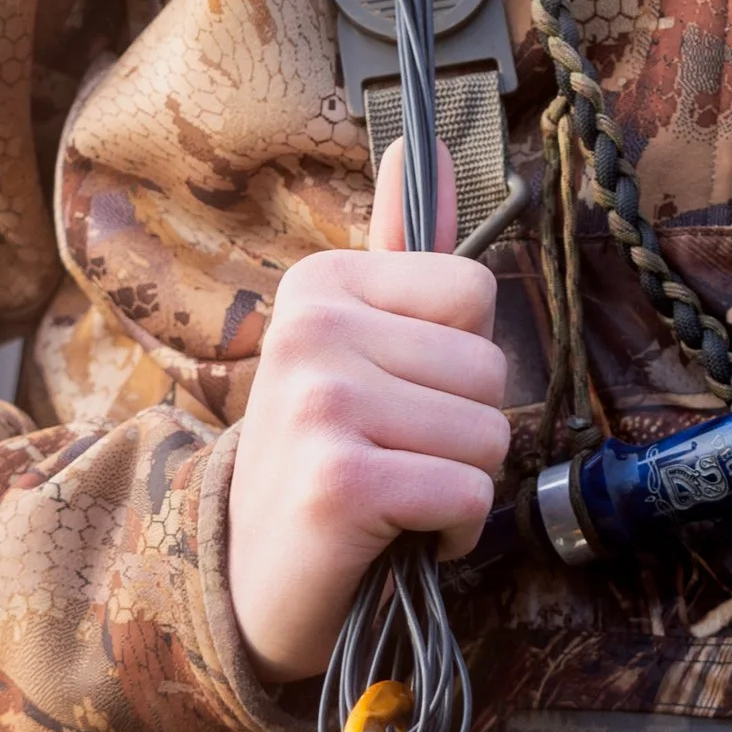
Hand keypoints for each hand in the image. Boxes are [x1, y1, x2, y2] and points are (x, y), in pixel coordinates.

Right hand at [226, 147, 509, 681]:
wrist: (243, 579)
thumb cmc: (316, 459)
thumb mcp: (346, 346)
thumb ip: (393, 254)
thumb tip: (418, 153)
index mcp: (320, 284)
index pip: (474, 292)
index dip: (459, 362)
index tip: (399, 395)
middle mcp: (313, 330)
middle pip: (488, 368)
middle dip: (464, 430)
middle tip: (393, 457)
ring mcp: (322, 403)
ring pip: (488, 436)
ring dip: (460, 485)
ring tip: (395, 495)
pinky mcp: (340, 481)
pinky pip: (468, 495)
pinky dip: (454, 533)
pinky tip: (400, 535)